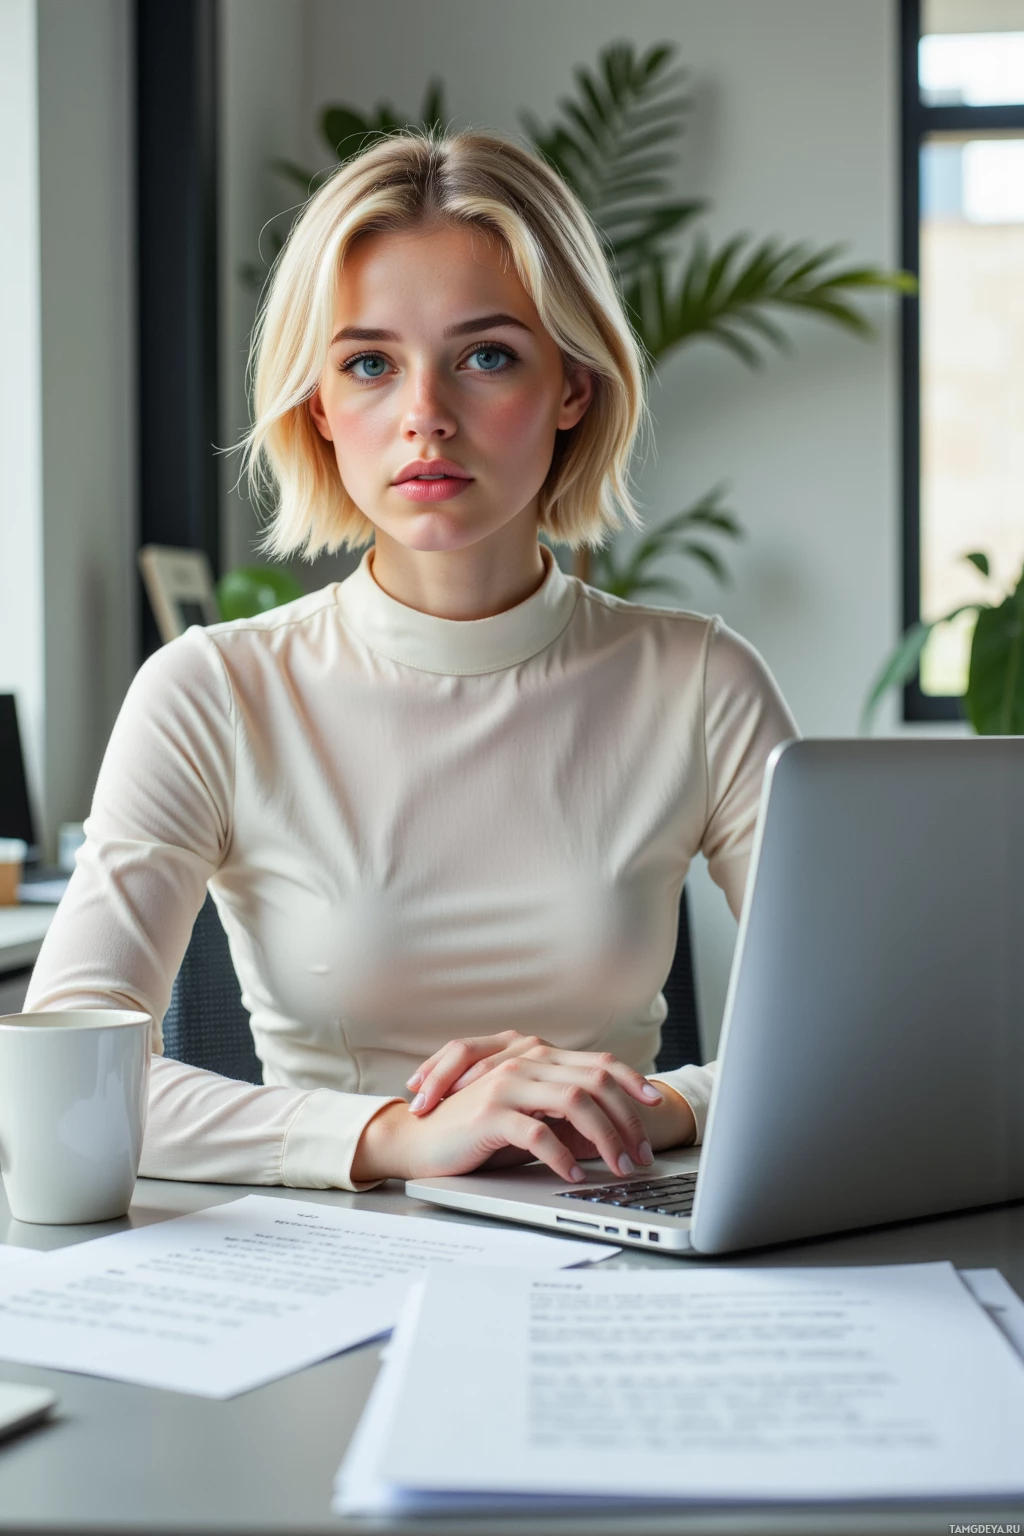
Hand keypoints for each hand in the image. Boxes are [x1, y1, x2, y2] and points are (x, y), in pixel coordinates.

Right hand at [352, 1049, 664, 1185]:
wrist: (417, 1139)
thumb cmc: (474, 1131)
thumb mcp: (528, 1117)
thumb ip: (563, 1114)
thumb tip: (612, 1133)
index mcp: (538, 1058)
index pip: (599, 1063)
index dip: (634, 1082)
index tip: (657, 1104)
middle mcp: (525, 1061)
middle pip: (596, 1082)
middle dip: (627, 1121)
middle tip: (639, 1156)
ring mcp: (507, 1083)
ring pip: (575, 1103)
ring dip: (604, 1139)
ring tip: (615, 1168)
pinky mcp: (490, 1112)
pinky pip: (540, 1133)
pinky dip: (563, 1158)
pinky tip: (572, 1176)